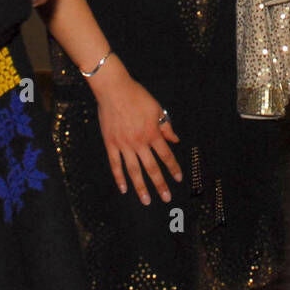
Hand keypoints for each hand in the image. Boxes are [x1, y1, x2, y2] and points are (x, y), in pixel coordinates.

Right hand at [86, 56, 182, 204]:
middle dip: (160, 184)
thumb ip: (166, 127)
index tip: (178, 179)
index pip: (166, 155)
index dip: (173, 168)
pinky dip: (119, 177)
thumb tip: (175, 140)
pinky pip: (115, 164)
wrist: (114, 89)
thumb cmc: (137, 96)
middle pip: (152, 168)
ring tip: (146, 200)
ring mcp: (123, 144)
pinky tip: (124, 188)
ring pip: (134, 171)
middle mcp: (139, 142)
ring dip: (141, 187)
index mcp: (152, 133)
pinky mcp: (110, 143)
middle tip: (166, 198)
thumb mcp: (157, 109)